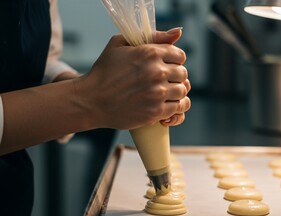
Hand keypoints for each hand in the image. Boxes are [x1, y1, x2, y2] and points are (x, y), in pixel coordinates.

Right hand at [74, 28, 190, 129]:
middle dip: (175, 76)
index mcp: (150, 53)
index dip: (174, 60)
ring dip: (176, 92)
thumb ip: (152, 36)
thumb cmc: (104, 71)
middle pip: (183, 73)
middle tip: (165, 80)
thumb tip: (177, 32)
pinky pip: (178, 108)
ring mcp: (157, 93)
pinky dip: (175, 107)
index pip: (180, 55)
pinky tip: (166, 104)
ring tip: (165, 93)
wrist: (91, 100)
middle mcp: (156, 72)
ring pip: (182, 91)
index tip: (166, 65)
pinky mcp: (156, 111)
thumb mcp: (120, 44)